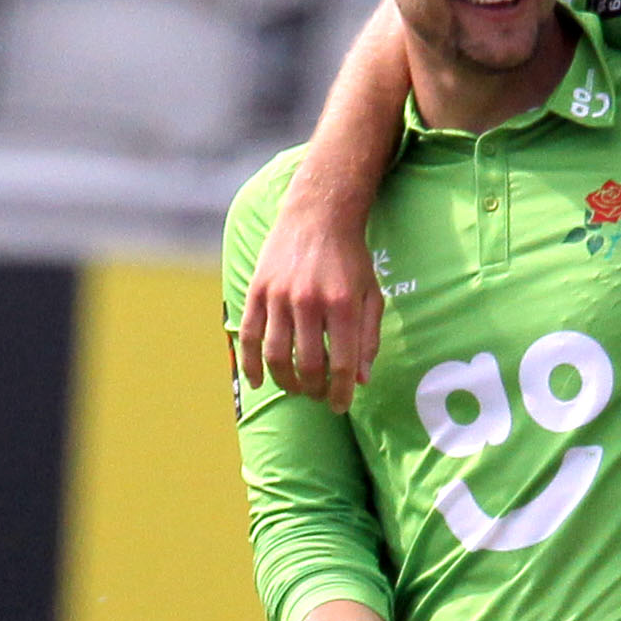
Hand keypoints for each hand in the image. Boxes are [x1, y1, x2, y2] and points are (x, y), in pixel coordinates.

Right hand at [238, 193, 383, 411]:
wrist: (318, 214)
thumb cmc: (351, 258)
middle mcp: (309, 302)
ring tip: (296, 388)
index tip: (340, 406)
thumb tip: (361, 381)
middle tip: (318, 394)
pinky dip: (251, 364)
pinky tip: (259, 381)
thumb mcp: (372, 294)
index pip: (341, 364)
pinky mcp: (257, 290)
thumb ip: (369, 338)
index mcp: (343, 305)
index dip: (340, 393)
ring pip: (276, 355)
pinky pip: (248, 335)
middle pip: (308, 365)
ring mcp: (279, 296)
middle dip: (314, 389)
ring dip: (286, 381)